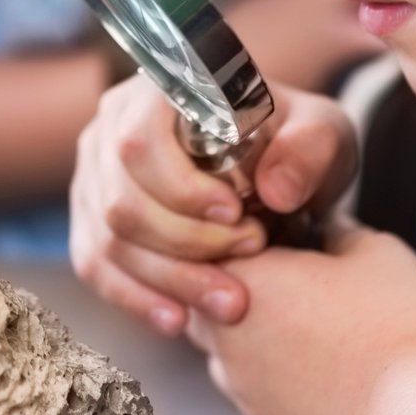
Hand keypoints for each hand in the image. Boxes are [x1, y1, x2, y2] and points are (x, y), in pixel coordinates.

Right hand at [69, 74, 355, 336]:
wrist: (275, 170)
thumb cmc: (292, 142)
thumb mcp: (321, 131)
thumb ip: (310, 148)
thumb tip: (275, 190)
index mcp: (153, 93)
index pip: (139, 142)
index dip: (180, 188)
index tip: (238, 214)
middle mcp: (109, 131)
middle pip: (121, 200)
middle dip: (186, 243)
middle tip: (252, 253)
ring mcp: (94, 180)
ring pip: (109, 241)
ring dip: (170, 279)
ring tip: (231, 302)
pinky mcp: (93, 226)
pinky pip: (97, 269)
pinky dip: (137, 299)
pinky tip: (178, 321)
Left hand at [186, 219, 415, 414]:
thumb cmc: (402, 332)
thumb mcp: (377, 251)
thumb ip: (339, 231)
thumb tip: (329, 230)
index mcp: (246, 280)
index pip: (215, 245)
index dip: (252, 238)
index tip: (286, 238)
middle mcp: (228, 336)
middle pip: (209, 299)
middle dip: (245, 286)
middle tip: (300, 281)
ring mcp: (243, 388)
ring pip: (227, 348)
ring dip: (256, 334)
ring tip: (315, 327)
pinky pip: (255, 390)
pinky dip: (277, 376)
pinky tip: (321, 368)